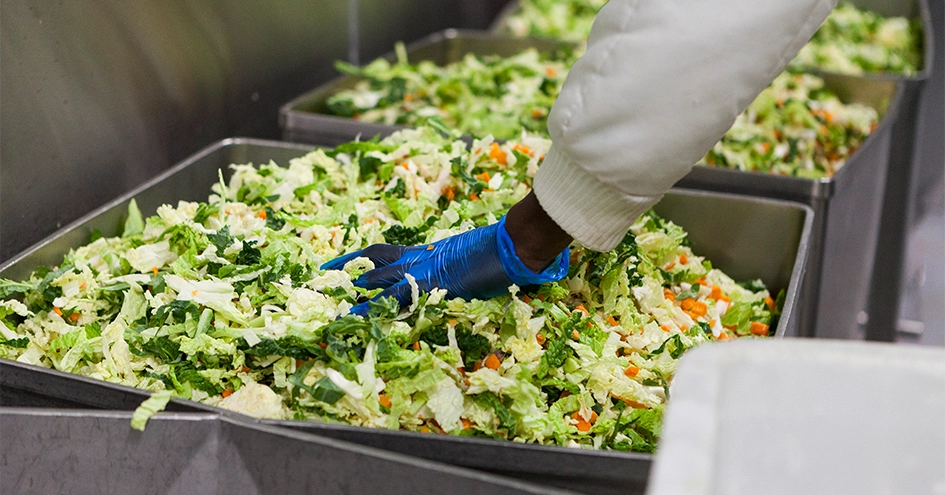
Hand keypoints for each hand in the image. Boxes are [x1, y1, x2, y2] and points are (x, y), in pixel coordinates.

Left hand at [321, 214, 569, 315]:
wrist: (513, 244)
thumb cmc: (502, 251)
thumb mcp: (473, 262)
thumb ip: (459, 271)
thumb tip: (461, 280)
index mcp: (428, 253)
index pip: (386, 254)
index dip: (361, 259)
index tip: (340, 266)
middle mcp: (421, 258)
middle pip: (374, 260)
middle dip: (347, 270)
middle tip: (321, 279)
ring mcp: (425, 269)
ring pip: (379, 277)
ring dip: (355, 289)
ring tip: (330, 300)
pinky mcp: (432, 283)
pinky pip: (395, 295)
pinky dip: (374, 305)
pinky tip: (354, 313)